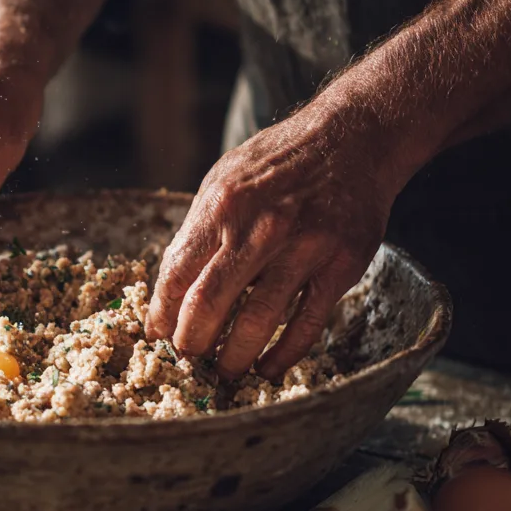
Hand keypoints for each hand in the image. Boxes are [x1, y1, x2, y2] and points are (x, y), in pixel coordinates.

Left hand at [145, 104, 402, 380]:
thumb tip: (171, 289)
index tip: (158, 336)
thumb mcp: (224, 179)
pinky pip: (306, 325)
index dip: (162, 315)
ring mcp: (304, 247)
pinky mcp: (340, 265)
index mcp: (222, 206)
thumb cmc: (279, 161)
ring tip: (224, 373)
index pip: (176, 276)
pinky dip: (284, 355)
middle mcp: (260, 227)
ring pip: (257, 322)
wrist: (353, 137)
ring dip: (233, 358)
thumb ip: (199, 231)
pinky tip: (268, 368)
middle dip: (191, 344)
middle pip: (208, 304)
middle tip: (187, 362)